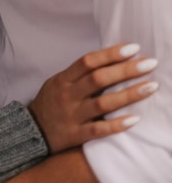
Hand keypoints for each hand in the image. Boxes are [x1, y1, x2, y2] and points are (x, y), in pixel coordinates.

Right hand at [28, 43, 157, 152]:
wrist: (31, 130)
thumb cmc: (51, 101)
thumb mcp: (59, 81)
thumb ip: (80, 73)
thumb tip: (110, 59)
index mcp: (64, 79)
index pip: (88, 61)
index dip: (111, 54)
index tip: (133, 48)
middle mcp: (68, 95)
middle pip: (99, 79)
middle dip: (126, 70)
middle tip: (149, 63)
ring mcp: (72, 115)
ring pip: (103, 103)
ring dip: (129, 95)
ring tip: (150, 87)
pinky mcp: (76, 134)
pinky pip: (99, 130)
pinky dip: (117, 124)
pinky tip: (135, 119)